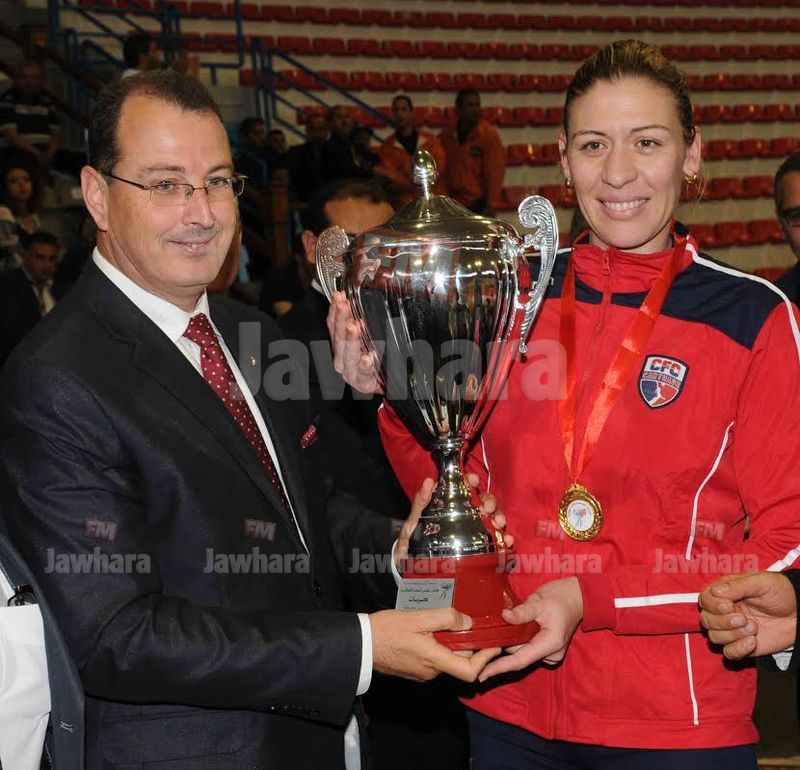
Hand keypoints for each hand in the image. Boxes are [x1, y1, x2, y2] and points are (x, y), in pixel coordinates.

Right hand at [326, 291, 381, 393]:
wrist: (381, 386)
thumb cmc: (371, 363)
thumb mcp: (364, 340)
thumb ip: (359, 325)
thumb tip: (356, 305)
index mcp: (339, 348)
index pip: (333, 327)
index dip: (334, 311)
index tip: (339, 296)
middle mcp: (341, 360)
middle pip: (338, 339)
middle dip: (341, 320)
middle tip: (344, 305)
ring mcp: (351, 373)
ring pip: (348, 356)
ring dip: (351, 340)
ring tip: (354, 327)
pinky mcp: (363, 383)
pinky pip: (364, 374)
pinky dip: (365, 365)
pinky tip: (368, 358)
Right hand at [370, 607, 500, 681]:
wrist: (360, 644)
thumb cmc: (388, 629)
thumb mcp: (418, 618)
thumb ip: (445, 618)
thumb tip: (468, 622)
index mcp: (434, 660)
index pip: (470, 671)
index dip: (486, 659)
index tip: (493, 643)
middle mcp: (431, 671)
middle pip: (460, 661)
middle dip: (468, 643)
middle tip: (471, 621)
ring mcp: (422, 672)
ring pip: (447, 658)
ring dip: (452, 642)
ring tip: (450, 620)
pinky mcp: (415, 669)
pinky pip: (435, 658)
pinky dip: (440, 645)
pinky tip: (433, 629)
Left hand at [395, 473, 511, 566]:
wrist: (414, 570)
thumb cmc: (413, 543)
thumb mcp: (413, 523)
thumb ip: (420, 503)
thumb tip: (429, 481)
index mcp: (452, 505)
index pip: (465, 487)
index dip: (471, 481)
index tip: (473, 481)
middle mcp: (467, 516)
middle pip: (484, 502)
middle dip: (490, 501)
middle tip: (487, 508)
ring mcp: (476, 532)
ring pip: (493, 519)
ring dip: (499, 517)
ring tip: (499, 523)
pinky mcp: (483, 549)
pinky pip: (498, 542)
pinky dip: (505, 539)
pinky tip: (507, 541)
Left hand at [478, 577, 582, 680]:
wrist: (575, 598)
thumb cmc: (559, 598)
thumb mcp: (539, 601)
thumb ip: (522, 612)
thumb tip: (504, 617)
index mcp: (550, 644)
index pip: (520, 660)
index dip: (500, 668)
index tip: (483, 674)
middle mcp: (551, 654)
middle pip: (518, 654)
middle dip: (504, 644)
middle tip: (492, 629)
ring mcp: (550, 654)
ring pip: (521, 651)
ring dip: (512, 640)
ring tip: (511, 622)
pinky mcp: (546, 651)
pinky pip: (527, 648)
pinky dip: (519, 640)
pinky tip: (518, 628)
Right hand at [699, 572, 796, 658]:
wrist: (799, 613)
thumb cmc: (780, 592)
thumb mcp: (760, 582)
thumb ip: (736, 586)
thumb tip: (715, 592)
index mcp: (724, 593)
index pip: (704, 600)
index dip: (713, 605)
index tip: (729, 605)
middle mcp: (723, 611)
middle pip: (706, 620)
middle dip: (724, 622)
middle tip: (744, 618)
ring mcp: (731, 629)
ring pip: (715, 637)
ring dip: (733, 635)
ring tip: (753, 628)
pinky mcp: (741, 645)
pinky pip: (728, 653)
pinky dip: (738, 649)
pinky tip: (752, 642)